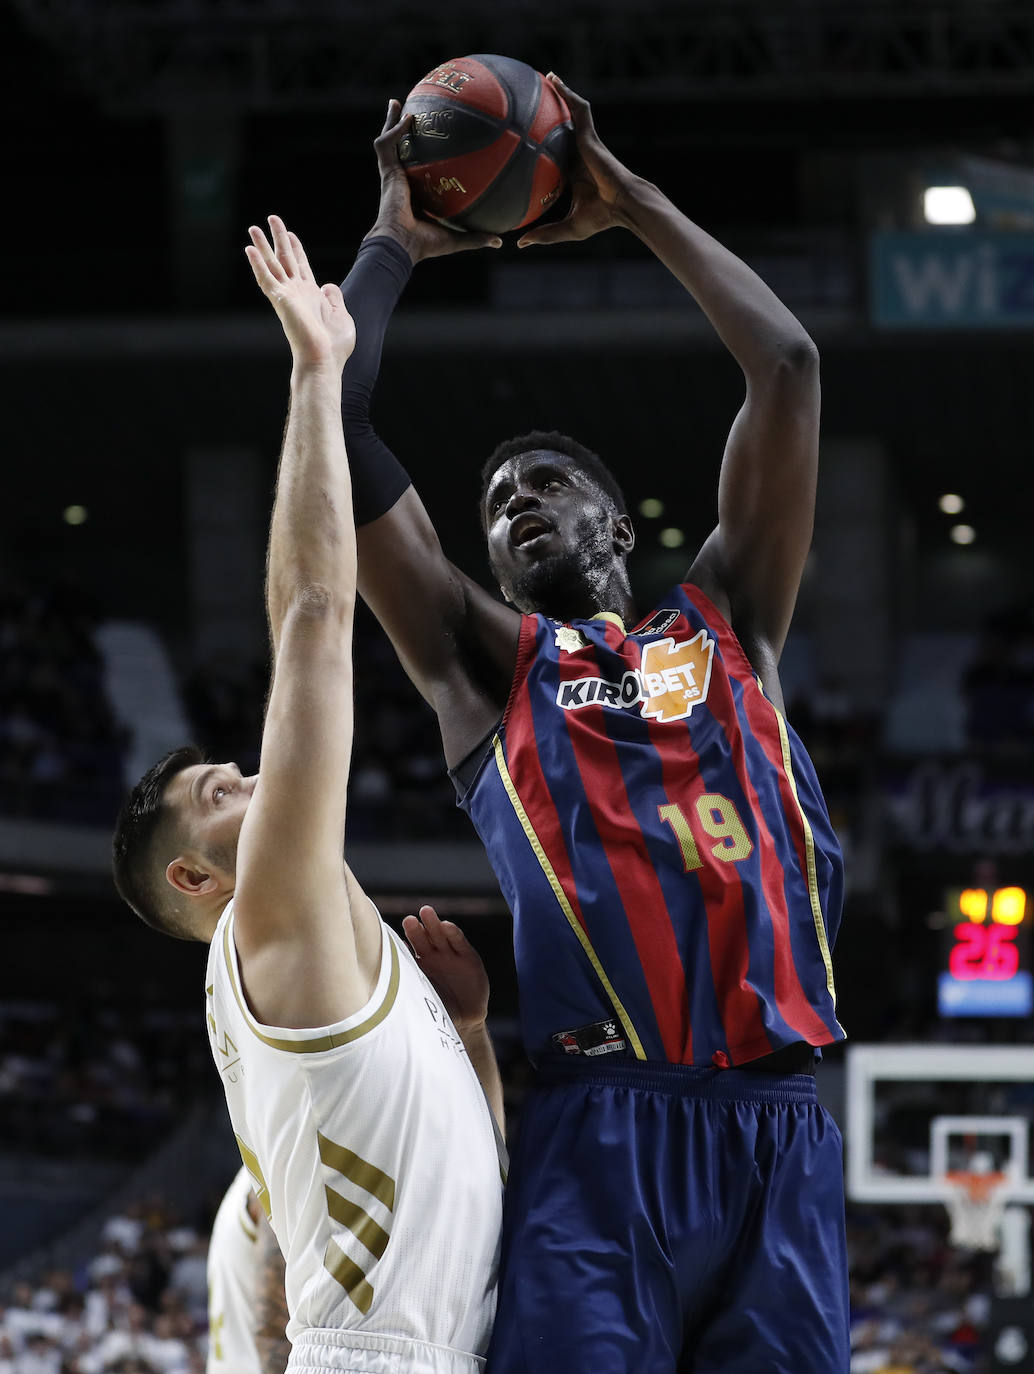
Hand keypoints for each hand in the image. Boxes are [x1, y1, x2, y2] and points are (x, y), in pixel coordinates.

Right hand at [246, 216, 355, 369]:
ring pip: (272, 264)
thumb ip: (334, 298)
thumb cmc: (334, 346)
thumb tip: (328, 285)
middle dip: (278, 238)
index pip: (301, 265)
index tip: (290, 233)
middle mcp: (297, 293)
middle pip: (285, 259)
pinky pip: (265, 279)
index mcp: (311, 295)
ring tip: (253, 227)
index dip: (296, 248)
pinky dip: (257, 264)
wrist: (324, 360)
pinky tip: (249, 249)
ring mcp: (287, 296)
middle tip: (271, 218)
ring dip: (262, 246)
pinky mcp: (280, 300)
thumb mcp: (341, 315)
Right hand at [367, 101, 502, 263]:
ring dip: (391, 122)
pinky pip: (388, 144)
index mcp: (413, 195)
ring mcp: (391, 176)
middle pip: (400, 152)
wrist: (401, 245)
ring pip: (388, 142)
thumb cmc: (424, 245)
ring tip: (397, 104)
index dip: (421, 159)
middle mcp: (400, 183)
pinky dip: (396, 130)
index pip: (416, 172)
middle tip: (410, 115)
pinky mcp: (386, 173)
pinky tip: (408, 117)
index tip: (430, 148)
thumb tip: (499, 241)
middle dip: (401, 134)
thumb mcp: (455, 239)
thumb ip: (475, 237)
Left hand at [402, 905, 488, 1033]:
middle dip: (415, 929)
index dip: (400, 944)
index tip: (390, 938)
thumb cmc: (439, 1011)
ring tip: (425, 912)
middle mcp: (433, 957)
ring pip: (440, 936)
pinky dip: (453, 934)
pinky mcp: (468, 957)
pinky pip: (459, 943)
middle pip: (422, 939)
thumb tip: (379, 990)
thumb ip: (408, 992)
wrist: (465, 1020)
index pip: (408, 951)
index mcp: (418, 966)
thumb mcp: (422, 1002)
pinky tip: (446, 925)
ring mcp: (450, 956)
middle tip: (408, 921)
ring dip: (433, 924)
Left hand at [517, 75, 637, 246]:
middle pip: (563, 129)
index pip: (556, 155)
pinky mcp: (591, 135)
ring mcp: (585, 143)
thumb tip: (520, 244)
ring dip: (561, 95)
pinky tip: (554, 79)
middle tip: (532, 102)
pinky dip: (567, 93)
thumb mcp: (567, 228)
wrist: (624, 205)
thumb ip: (545, 234)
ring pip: (571, 114)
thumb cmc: (601, 218)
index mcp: (572, 173)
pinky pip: (578, 109)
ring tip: (546, 77)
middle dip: (551, 115)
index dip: (544, 146)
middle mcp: (578, 154)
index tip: (528, 142)